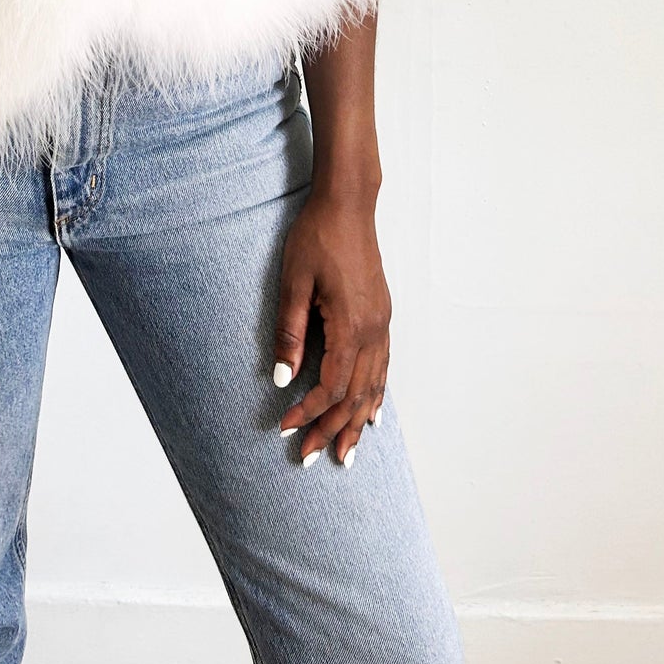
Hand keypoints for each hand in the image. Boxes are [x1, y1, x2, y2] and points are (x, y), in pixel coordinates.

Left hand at [273, 193, 388, 466]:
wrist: (348, 205)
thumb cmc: (317, 238)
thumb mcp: (293, 283)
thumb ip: (289, 333)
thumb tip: (280, 378)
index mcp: (350, 325)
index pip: (331, 386)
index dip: (309, 412)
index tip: (286, 428)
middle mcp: (373, 330)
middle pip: (355, 395)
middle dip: (332, 429)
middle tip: (313, 458)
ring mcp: (381, 323)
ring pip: (374, 386)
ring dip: (357, 421)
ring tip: (346, 452)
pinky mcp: (382, 314)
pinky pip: (383, 366)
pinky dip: (376, 394)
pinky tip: (372, 412)